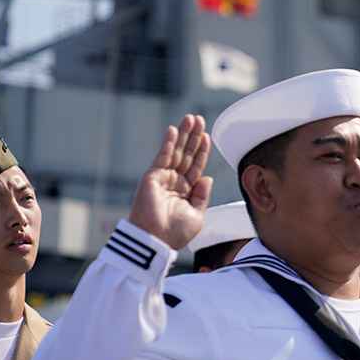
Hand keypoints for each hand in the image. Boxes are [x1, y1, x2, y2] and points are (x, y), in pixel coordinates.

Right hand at [128, 115, 212, 249]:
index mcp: (186, 191)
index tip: (207, 136)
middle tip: (199, 119)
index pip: (195, 166)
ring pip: (176, 152)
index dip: (201, 151)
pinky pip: (163, 156)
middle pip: (186, 154)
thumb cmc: (175, 233)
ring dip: (183, 134)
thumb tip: (207, 177)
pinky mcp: (152, 177)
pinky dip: (168, 143)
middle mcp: (174, 182)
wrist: (156, 241)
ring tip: (191, 118)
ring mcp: (163, 178)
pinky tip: (174, 129)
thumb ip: (202, 195)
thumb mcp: (197, 214)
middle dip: (193, 137)